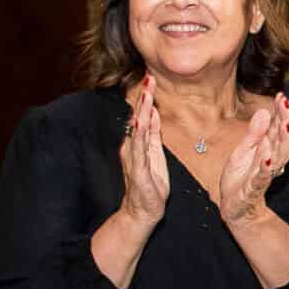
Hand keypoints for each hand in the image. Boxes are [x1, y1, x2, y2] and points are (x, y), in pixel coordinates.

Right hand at [116, 77, 171, 228]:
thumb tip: (154, 112)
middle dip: (144, 98)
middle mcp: (132, 146)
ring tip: (146, 94)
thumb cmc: (150, 183)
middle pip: (138, 117)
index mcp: (138, 142)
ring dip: (142, 111)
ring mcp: (134, 157)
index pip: (142, 116)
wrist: (143, 211)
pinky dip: (139, 135)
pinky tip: (140, 122)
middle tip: (149, 78)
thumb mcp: (155, 154)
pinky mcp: (138, 169)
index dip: (147, 98)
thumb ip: (153, 134)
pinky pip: (139, 149)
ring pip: (138, 129)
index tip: (152, 79)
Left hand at [217, 94, 288, 224]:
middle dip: (286, 121)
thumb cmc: (240, 179)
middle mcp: (270, 160)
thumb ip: (254, 133)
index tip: (282, 96)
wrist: (235, 208)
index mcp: (268, 149)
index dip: (281, 113)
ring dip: (281, 140)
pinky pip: (262, 177)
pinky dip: (266, 166)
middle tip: (286, 103)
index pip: (278, 128)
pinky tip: (267, 155)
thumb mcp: (243, 150)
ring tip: (284, 124)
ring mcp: (263, 174)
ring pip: (277, 156)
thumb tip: (264, 111)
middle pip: (283, 140)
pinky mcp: (253, 188)